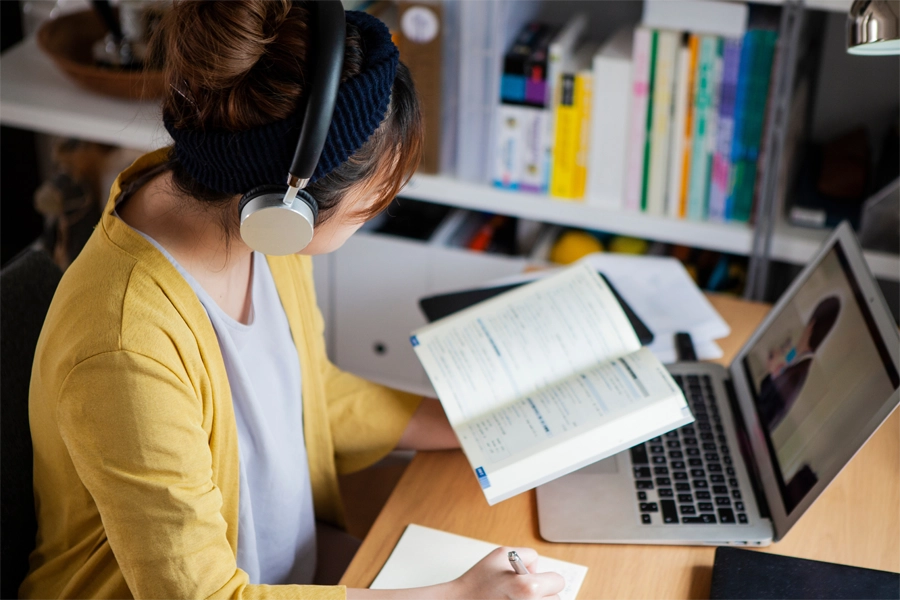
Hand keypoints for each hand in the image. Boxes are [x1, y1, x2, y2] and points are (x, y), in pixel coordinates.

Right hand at [447, 547, 565, 599]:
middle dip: (544, 593)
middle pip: (556, 598)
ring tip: (518, 598)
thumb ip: (527, 555)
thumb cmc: (478, 582)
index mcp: (529, 588)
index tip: (536, 579)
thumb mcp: (502, 554)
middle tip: (524, 591)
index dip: (547, 577)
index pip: (558, 581)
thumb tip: (537, 569)